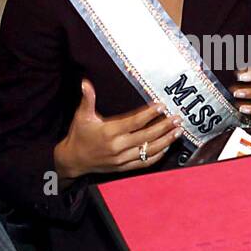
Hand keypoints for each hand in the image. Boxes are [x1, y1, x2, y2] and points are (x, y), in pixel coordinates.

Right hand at [53, 80, 182, 179]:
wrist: (73, 160)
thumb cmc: (79, 136)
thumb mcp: (82, 116)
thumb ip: (87, 99)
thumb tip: (85, 83)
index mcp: (109, 132)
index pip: (134, 122)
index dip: (149, 114)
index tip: (161, 106)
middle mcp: (117, 146)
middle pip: (146, 136)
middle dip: (164, 126)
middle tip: (177, 118)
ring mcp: (122, 158)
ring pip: (148, 150)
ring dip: (165, 141)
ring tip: (178, 131)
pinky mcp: (124, 167)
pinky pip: (144, 163)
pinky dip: (157, 155)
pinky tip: (167, 147)